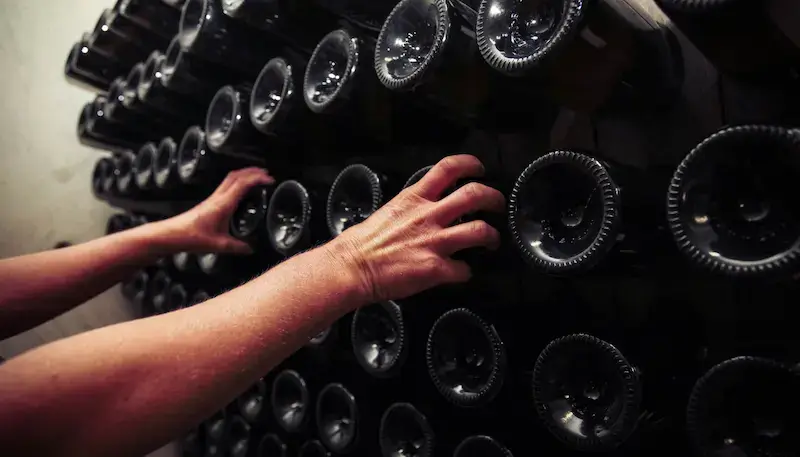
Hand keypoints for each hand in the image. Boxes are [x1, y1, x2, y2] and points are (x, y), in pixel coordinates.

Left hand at [159, 168, 274, 254]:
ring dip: (244, 174)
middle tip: (265, 172)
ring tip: (255, 177)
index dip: (257, 178)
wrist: (171, 235)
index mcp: (223, 204)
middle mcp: (218, 197)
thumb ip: (237, 247)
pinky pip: (225, 186)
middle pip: (236, 175)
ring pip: (230, 179)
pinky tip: (240, 191)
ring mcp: (212, 198)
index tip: (270, 179)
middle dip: (252, 171)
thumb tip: (251, 248)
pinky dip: (236, 182)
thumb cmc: (191, 237)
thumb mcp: (218, 245)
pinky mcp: (209, 202)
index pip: (243, 184)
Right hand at [328, 155, 504, 302]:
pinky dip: (465, 272)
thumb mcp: (389, 211)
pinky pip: (464, 270)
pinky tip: (460, 273)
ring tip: (492, 240)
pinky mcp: (435, 269)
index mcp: (414, 198)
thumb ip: (412, 208)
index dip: (470, 164)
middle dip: (494, 198)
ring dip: (492, 236)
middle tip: (498, 205)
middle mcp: (428, 216)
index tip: (479, 169)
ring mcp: (434, 242)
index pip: (448, 168)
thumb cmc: (362, 244)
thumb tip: (425, 211)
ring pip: (480, 230)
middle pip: (474, 194)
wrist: (352, 268)